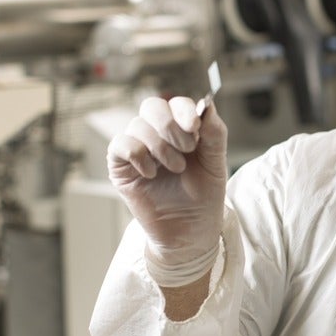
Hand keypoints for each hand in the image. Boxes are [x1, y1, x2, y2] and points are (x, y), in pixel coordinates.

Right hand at [106, 96, 228, 267]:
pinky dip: (137, 154)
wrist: (190, 231)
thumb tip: (207, 105)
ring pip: (137, 125)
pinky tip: (152, 174)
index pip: (176, 104)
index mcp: (181, 129)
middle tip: (187, 148)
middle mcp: (157, 134)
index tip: (195, 126)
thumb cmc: (204, 196)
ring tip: (176, 169)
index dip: (184, 110)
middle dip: (170, 125)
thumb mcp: (215, 162)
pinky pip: (120, 145)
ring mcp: (138, 148)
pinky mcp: (121, 166)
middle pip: (152, 106)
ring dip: (160, 146)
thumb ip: (214, 133)